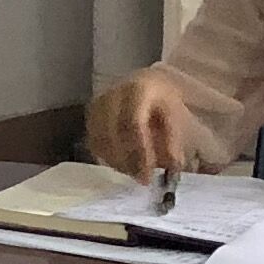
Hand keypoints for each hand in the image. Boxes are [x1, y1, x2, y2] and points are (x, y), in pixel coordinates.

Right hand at [85, 68, 217, 181]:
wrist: (145, 83)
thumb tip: (172, 169)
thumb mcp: (174, 116)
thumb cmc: (162, 101)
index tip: (149, 175)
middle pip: (113, 134)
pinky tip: (123, 164)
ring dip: (117, 162)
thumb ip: (172, 142)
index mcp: (137, 90)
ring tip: (135, 173)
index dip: (139, 152)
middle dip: (128, 162)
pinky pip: (93, 143)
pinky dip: (107, 158)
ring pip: (100, 141)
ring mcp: (97, 105)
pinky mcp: (89, 115)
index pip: (132, 123)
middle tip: (143, 179)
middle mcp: (112, 95)